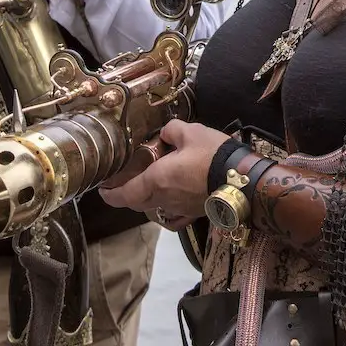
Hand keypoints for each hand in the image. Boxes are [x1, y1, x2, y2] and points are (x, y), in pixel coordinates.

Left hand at [98, 120, 230, 229]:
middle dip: (127, 195)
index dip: (110, 194)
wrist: (243, 180)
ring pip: (155, 207)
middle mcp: (164, 199)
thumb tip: (166, 134)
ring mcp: (180, 209)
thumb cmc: (212, 155)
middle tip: (124, 184)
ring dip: (148, 198)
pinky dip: (168, 209)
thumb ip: (171, 131)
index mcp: (156, 180)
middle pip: (138, 203)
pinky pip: (174, 216)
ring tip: (150, 184)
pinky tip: (172, 201)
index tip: (103, 191)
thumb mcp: (191, 131)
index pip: (124, 194)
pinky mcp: (194, 213)